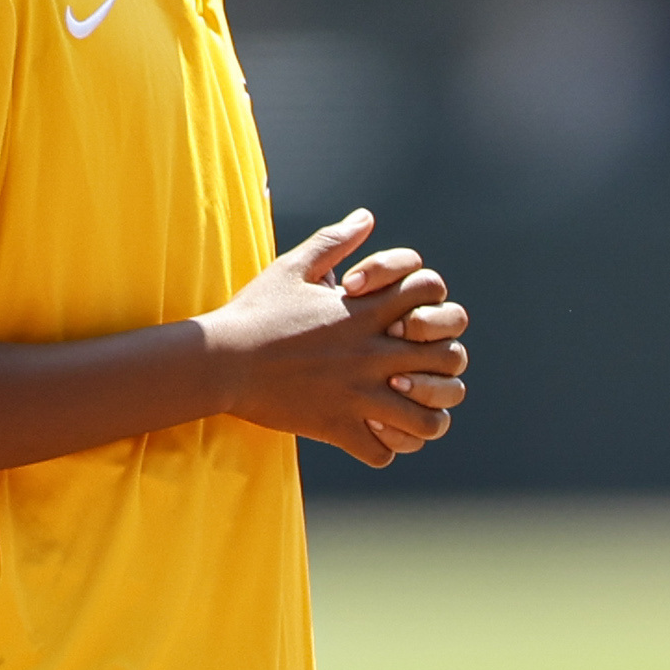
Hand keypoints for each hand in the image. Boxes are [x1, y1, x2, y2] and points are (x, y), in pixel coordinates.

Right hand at [202, 210, 471, 467]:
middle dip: (444, 361)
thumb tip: (366, 217)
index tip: (409, 313)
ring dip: (425, 414)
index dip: (432, 300)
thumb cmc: (255, 312)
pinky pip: (383, 452)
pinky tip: (371, 434)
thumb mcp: (293, 267)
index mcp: (364, 310)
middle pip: (450, 357)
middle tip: (421, 366)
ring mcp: (358, 394)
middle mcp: (372, 352)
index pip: (432, 293)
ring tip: (408, 408)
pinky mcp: (337, 426)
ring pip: (428, 418)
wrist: (219, 359)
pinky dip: (384, 447)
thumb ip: (335, 241)